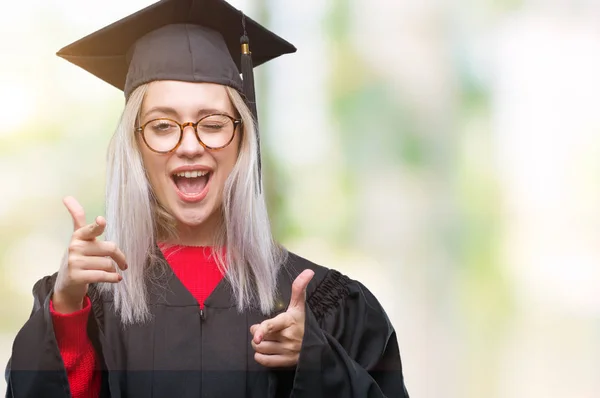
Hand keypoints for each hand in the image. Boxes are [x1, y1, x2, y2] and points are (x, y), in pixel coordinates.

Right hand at [52, 196, 127, 313]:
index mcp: (79, 235)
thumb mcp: (81, 238)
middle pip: (110, 248)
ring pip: (108, 263)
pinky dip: (113, 278)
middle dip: (120, 257)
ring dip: (113, 270)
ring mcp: (75, 262)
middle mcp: (75, 246)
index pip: (90, 228)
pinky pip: (103, 275)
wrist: (68, 282)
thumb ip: (78, 219)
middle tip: (123, 263)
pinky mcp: (76, 276)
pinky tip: (116, 279)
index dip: (97, 225)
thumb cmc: (81, 257)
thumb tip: (67, 196)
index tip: (101, 221)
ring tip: (108, 271)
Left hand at [250, 269, 314, 367]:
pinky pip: (264, 361)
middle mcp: (288, 337)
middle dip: (257, 332)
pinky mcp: (285, 362)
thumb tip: (308, 271)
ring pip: (260, 348)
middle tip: (261, 329)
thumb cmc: (302, 323)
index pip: (272, 326)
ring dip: (258, 344)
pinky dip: (260, 356)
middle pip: (261, 337)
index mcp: (289, 321)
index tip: (256, 333)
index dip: (262, 330)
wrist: (315, 346)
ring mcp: (287, 351)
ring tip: (265, 339)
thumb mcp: (299, 306)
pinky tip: (266, 349)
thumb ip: (299, 289)